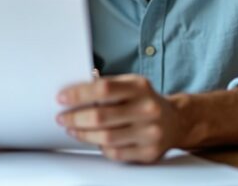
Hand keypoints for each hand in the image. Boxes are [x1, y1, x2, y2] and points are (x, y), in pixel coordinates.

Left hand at [56, 75, 179, 162]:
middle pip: (101, 116)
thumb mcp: (130, 85)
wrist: (176, 121)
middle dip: (75, 118)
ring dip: (83, 134)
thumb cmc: (144, 101)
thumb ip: (106, 87)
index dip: (78, 94)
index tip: (62, 98)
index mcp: (140, 87)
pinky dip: (100, 147)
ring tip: (73, 129)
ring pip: (106, 137)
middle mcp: (147, 109)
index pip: (103, 89)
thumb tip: (73, 95)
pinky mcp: (149, 152)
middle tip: (62, 118)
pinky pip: (116, 153)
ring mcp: (150, 132)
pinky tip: (93, 140)